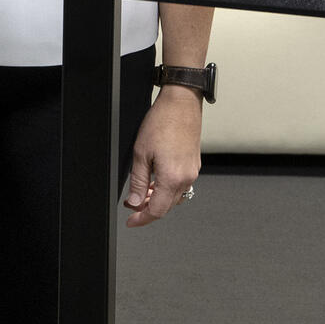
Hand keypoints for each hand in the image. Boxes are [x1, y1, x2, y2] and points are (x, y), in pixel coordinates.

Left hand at [121, 90, 202, 226]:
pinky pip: (181, 185)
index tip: (131, 221)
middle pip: (167, 206)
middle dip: (148, 209)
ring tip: (142, 191)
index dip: (141, 219)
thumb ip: (138, 182)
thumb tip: (134, 202)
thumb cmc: (162, 122)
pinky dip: (167, 188)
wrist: (182, 102)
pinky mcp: (194, 164)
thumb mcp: (141, 153)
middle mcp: (186, 178)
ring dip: (158, 198)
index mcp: (173, 178)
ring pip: (175, 197)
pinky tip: (156, 180)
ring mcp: (192, 172)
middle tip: (132, 204)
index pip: (157, 210)